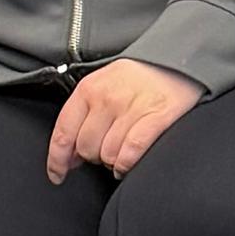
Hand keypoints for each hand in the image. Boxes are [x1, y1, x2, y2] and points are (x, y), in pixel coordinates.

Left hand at [45, 56, 201, 180]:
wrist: (177, 60)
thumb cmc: (137, 77)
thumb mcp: (101, 85)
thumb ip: (82, 116)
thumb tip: (69, 155)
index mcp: (88, 89)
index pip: (63, 132)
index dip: (57, 160)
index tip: (57, 175)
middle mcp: (107, 98)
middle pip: (86, 148)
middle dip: (93, 157)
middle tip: (104, 151)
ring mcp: (131, 108)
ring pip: (108, 154)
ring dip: (112, 162)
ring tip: (120, 154)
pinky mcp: (156, 117)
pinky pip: (131, 151)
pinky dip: (127, 164)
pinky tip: (127, 164)